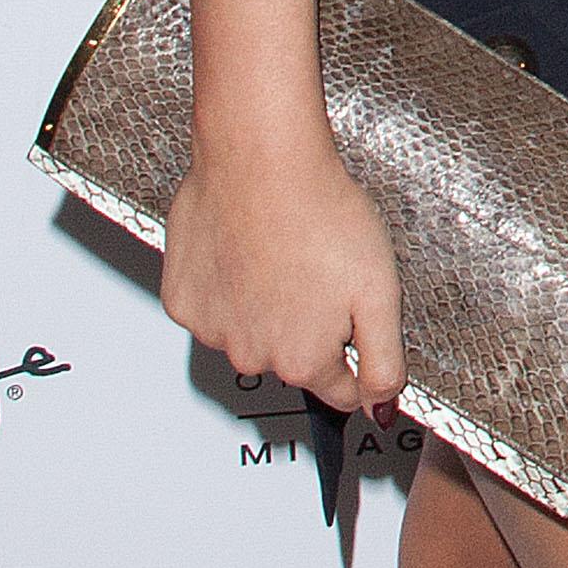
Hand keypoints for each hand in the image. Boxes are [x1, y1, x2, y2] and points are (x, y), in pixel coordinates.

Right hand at [162, 131, 404, 416]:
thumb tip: (382, 409)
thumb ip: (385, 361)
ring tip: (283, 250)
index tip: (356, 324)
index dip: (357, 355)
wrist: (261, 159)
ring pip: (251, 330)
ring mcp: (212, 330)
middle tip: (321, 268)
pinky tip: (245, 247)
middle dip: (312, 322)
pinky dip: (227, 283)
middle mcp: (253, 356)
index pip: (341, 388)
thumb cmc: (320, 211)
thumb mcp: (382, 291)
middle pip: (294, 356)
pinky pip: (213, 305)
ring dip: (267, 302)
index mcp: (304, 360)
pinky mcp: (182, 299)